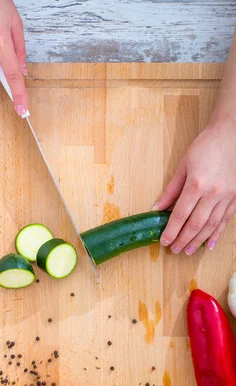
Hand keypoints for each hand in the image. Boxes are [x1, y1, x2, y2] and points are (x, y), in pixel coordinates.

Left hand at [152, 116, 235, 253]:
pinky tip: (209, 244)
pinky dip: (217, 234)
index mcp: (196, 185)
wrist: (231, 134)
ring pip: (211, 225)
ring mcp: (227, 196)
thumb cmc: (205, 146)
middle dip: (183, 240)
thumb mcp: (183, 166)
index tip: (164, 241)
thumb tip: (157, 208)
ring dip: (198, 241)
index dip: (171, 231)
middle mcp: (213, 193)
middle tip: (174, 250)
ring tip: (188, 251)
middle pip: (195, 224)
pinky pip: (226, 220)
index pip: (180, 215)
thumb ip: (171, 190)